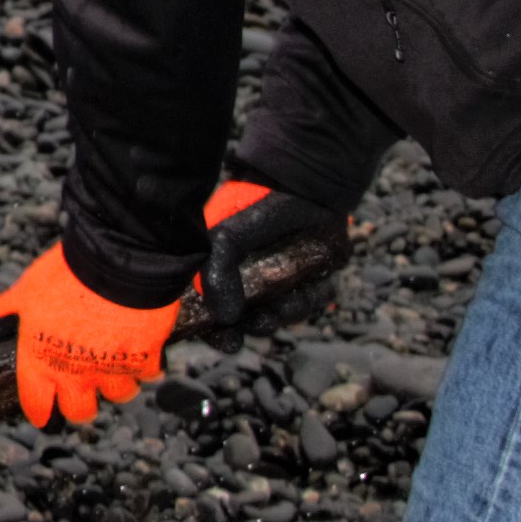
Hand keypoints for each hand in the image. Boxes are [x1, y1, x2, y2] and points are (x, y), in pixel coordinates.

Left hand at [0, 240, 187, 425]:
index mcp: (41, 358)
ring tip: (116, 361)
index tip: (44, 414)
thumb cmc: (66, 273)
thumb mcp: (29, 287)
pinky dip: (146, 365)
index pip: (36, 402)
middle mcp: (75, 373)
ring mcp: (110, 371)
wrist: (115, 263)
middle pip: (80, 413)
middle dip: (83, 405)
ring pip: (119, 395)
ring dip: (119, 382)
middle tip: (86, 389)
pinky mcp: (143, 362)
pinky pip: (148, 375)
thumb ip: (10, 305)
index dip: (39, 410)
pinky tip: (142, 349)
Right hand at [199, 175, 344, 326]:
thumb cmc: (256, 205)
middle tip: (260, 321)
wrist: (303, 182)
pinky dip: (311, 300)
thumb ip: (217, 274)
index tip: (228, 339)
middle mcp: (248, 277)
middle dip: (255, 326)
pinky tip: (310, 285)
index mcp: (219, 268)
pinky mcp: (311, 276)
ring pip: (281, 315)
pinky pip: (312, 302)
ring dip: (284, 315)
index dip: (215, 330)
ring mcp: (280, 278)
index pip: (209, 309)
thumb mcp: (226, 236)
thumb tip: (225, 317)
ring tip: (285, 302)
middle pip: (248, 320)